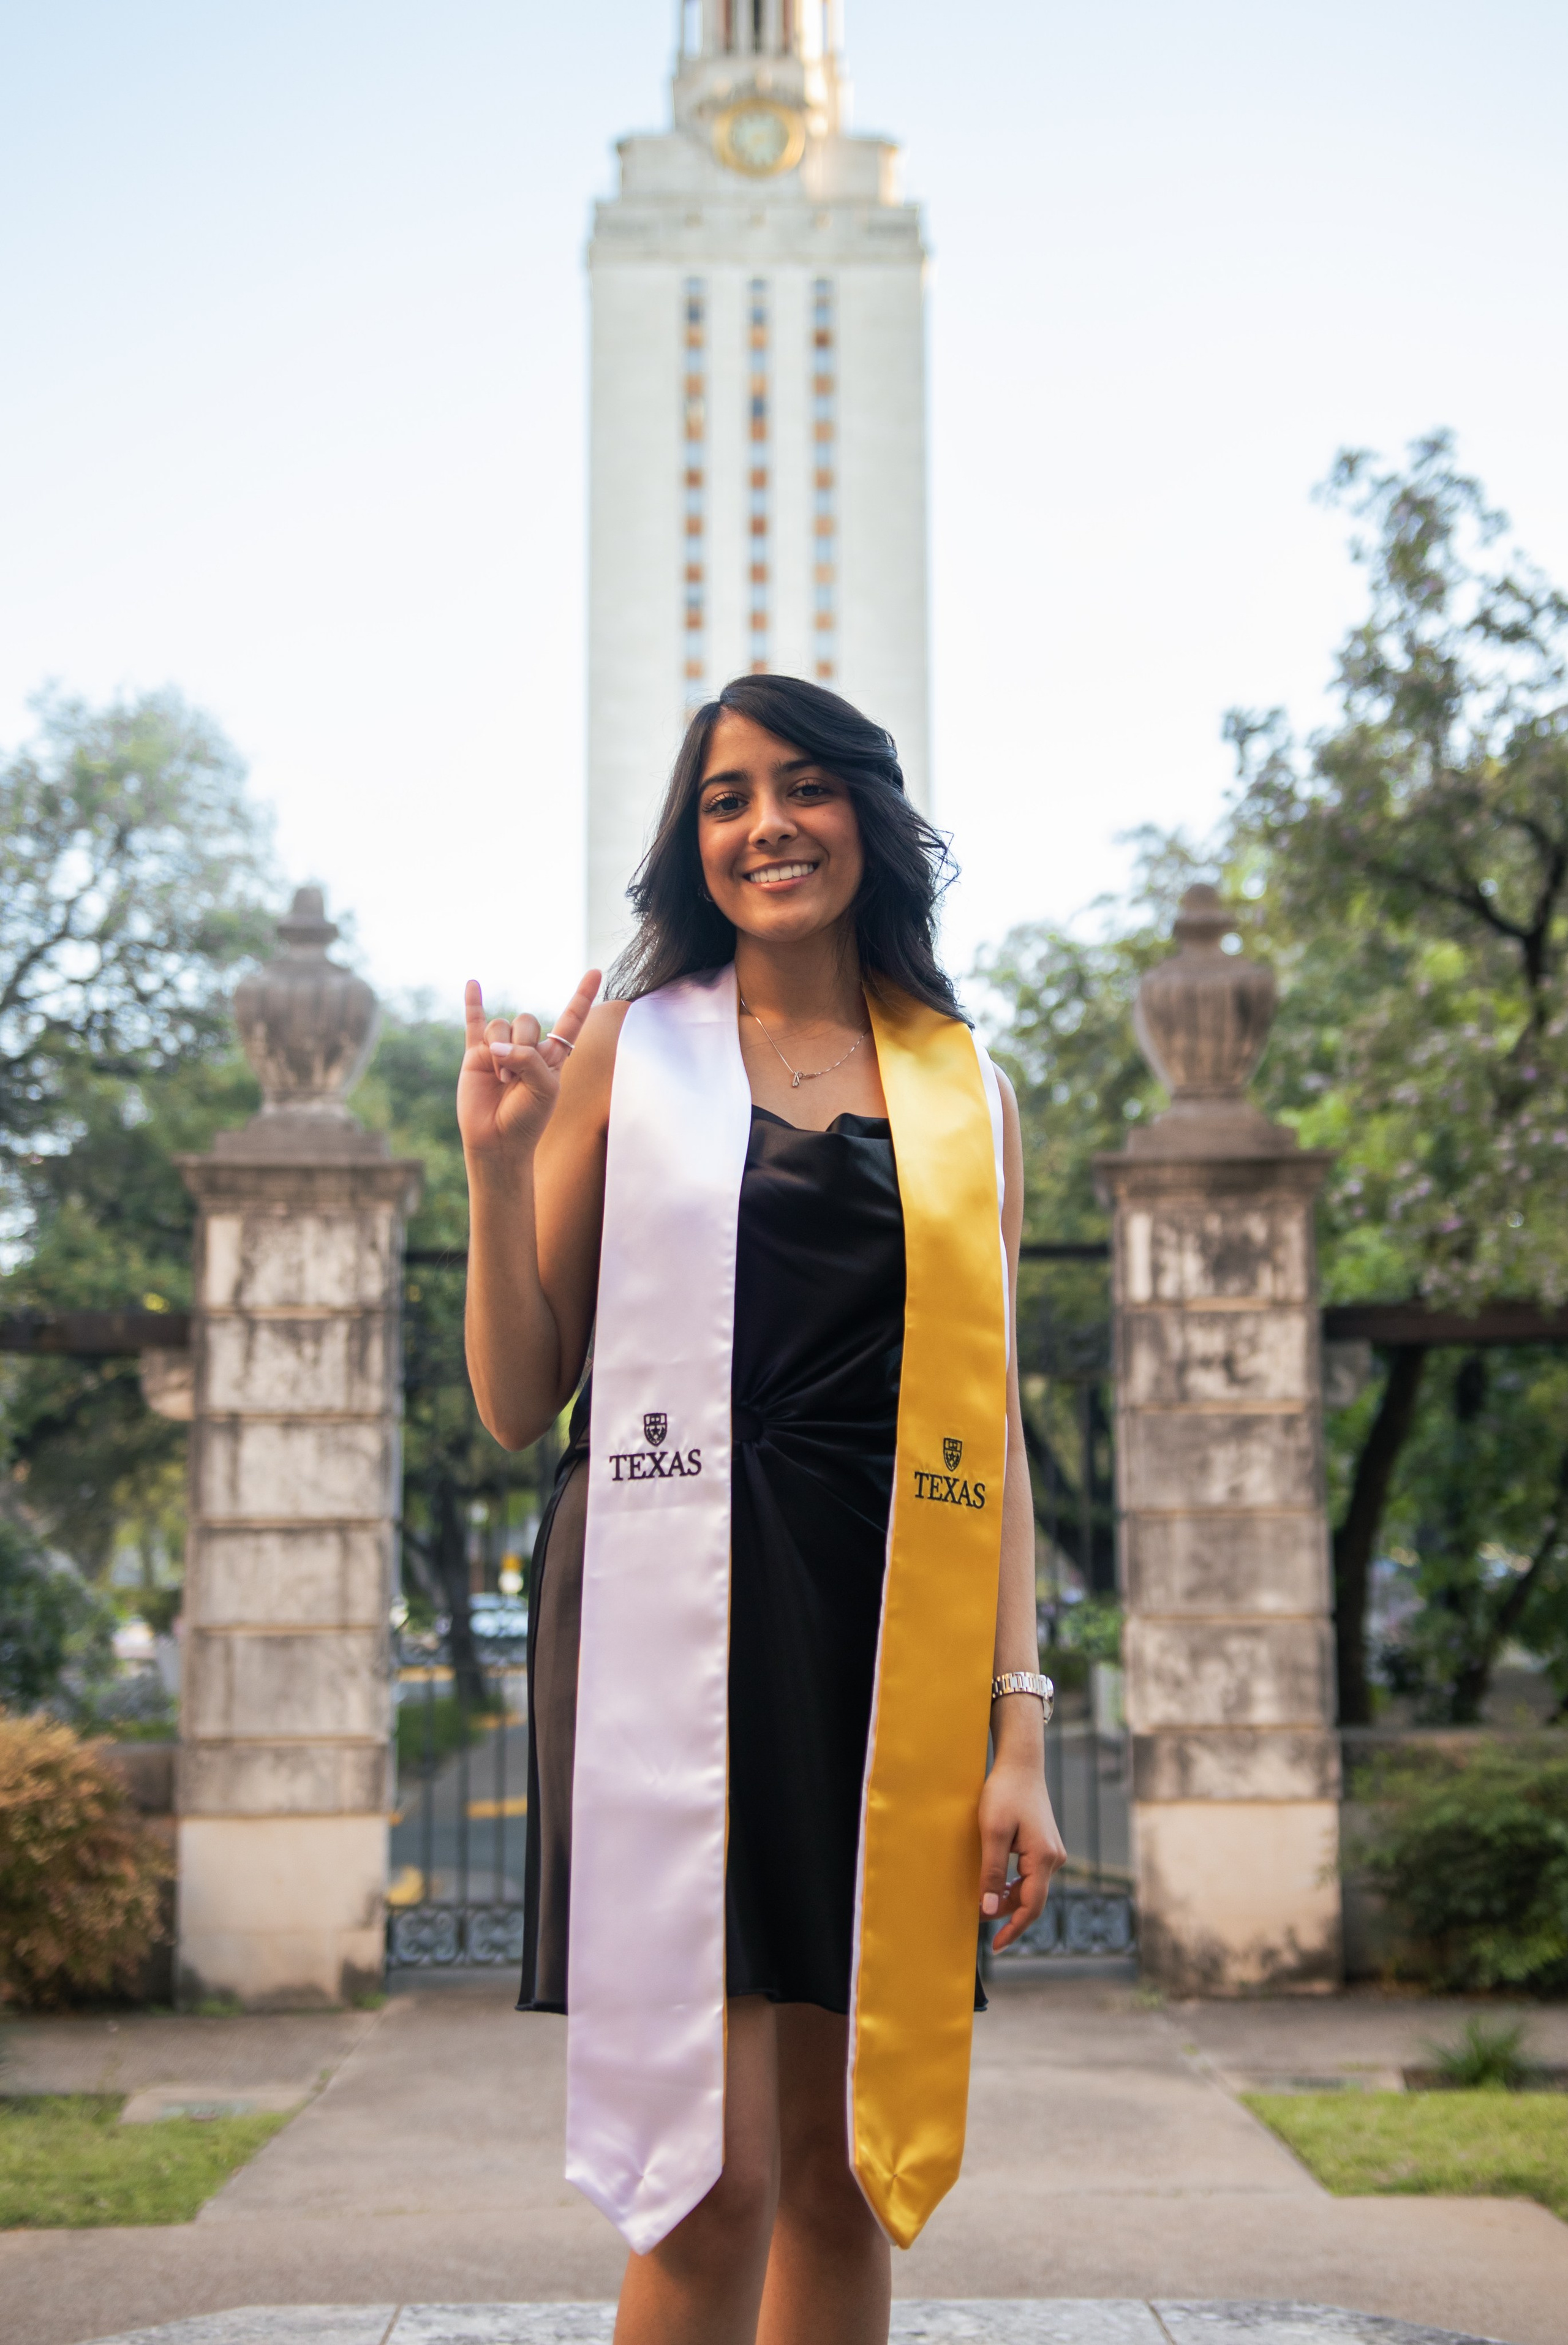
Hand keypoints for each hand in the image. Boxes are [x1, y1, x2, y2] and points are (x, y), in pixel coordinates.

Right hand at [457, 970, 600, 1160]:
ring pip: (500, 1026)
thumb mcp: (544, 1088)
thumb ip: (528, 1059)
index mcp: (553, 1056)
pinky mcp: (475, 1055)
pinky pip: (474, 1023)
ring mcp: (501, 1049)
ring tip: (500, 1078)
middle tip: (514, 1078)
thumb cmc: (528, 1119)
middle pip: (526, 1020)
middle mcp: (527, 1048)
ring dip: (499, 1052)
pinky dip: (472, 1003)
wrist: (498, 1141)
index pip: (570, 1020)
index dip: (583, 997)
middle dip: (521, 1045)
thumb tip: (495, 1046)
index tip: (596, 971)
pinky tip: (472, 983)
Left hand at [977, 1748, 1066, 1953]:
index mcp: (1044, 1858)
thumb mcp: (992, 1834)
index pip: (1031, 1907)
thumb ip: (991, 1873)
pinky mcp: (1045, 1846)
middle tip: (978, 1919)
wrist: (1020, 1764)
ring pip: (1030, 1888)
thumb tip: (989, 1910)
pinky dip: (1013, 1884)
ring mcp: (1052, 1852)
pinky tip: (995, 1881)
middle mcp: (1054, 1858)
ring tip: (983, 1899)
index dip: (1013, 1929)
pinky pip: (1031, 1875)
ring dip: (1008, 1897)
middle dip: (1006, 1913)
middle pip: (1031, 1899)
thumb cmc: (1004, 1794)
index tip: (996, 1947)